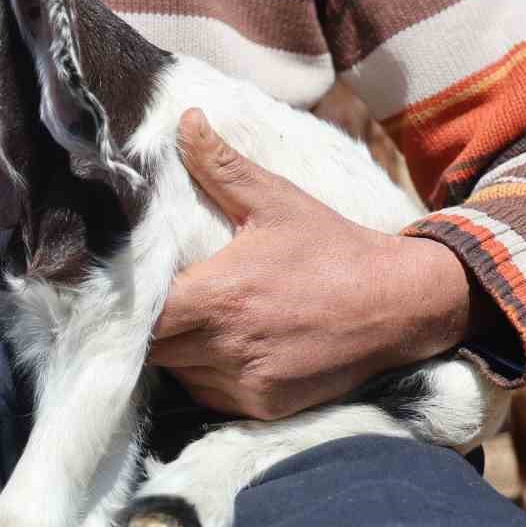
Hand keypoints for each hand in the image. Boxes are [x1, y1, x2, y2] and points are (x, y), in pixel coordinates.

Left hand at [148, 109, 479, 420]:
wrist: (400, 304)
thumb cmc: (332, 247)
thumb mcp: (275, 200)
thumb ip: (220, 165)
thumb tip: (185, 119)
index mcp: (221, 297)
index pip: (142, 318)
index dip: (126, 306)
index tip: (125, 285)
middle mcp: (229, 347)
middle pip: (154, 350)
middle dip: (148, 327)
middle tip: (156, 299)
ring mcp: (248, 383)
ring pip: (180, 374)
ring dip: (177, 350)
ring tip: (192, 317)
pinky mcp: (266, 407)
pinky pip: (210, 396)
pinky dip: (207, 375)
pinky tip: (223, 343)